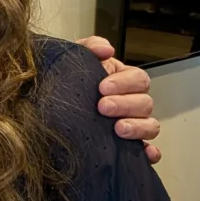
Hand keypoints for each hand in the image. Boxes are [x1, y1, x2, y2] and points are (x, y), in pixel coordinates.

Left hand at [76, 36, 161, 164]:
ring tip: (118, 129)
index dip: (125, 83)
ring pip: (151, 126)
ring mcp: (133, 125)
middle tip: (103, 107)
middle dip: (126, 105)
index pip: (139, 79)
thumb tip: (106, 50)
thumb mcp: (76, 58)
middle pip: (146, 103)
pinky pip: (147, 152)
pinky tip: (144, 154)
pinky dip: (149, 153)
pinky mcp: (129, 147)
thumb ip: (91, 46)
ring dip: (138, 127)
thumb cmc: (67, 80)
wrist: (48, 103)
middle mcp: (131, 102)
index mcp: (123, 80)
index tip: (102, 87)